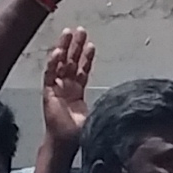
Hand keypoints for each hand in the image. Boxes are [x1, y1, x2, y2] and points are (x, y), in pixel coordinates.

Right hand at [40, 26, 95, 158]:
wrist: (65, 142)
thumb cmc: (79, 132)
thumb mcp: (97, 114)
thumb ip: (106, 105)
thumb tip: (124, 101)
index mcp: (77, 92)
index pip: (82, 70)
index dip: (86, 58)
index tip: (91, 44)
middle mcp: (66, 87)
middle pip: (70, 62)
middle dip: (75, 46)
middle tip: (80, 30)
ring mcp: (56, 88)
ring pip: (60, 64)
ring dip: (64, 48)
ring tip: (68, 32)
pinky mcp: (48, 92)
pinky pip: (50, 75)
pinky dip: (53, 63)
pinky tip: (58, 52)